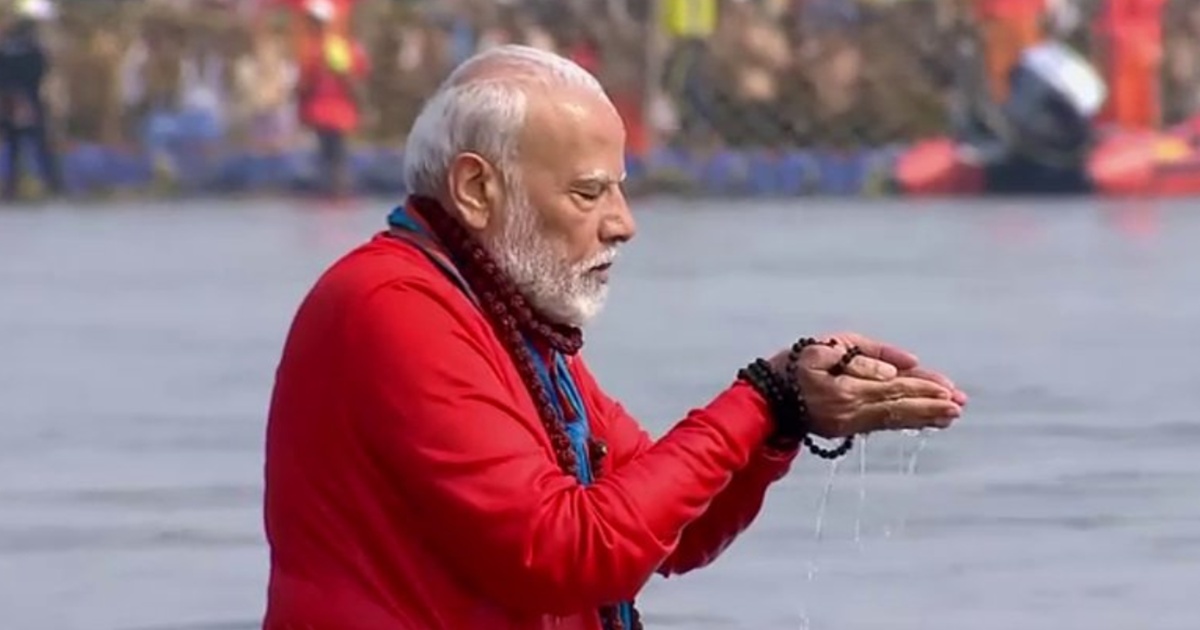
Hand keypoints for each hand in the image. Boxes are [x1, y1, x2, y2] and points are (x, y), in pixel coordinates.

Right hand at [770, 332, 964, 437]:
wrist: (764, 399)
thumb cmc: (793, 365)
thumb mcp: (824, 347)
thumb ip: (865, 354)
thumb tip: (903, 366)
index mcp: (844, 389)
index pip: (892, 389)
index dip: (921, 389)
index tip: (948, 390)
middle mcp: (850, 411)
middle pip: (898, 407)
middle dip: (930, 405)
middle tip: (959, 405)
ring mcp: (848, 424)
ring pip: (893, 419)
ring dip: (924, 417)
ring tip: (951, 415)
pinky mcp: (845, 429)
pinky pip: (882, 424)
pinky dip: (906, 421)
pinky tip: (925, 420)